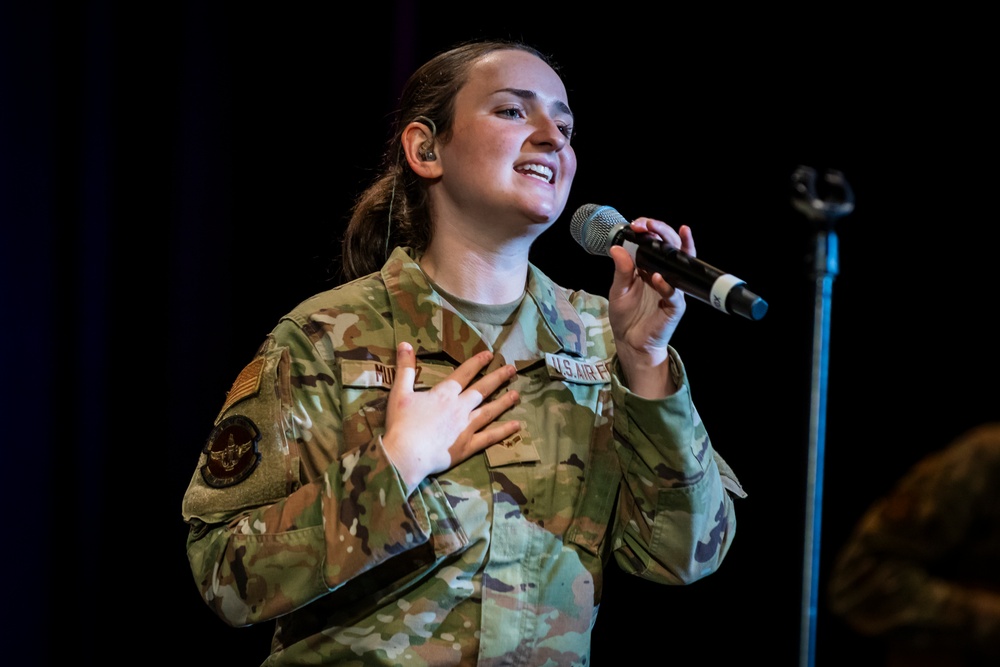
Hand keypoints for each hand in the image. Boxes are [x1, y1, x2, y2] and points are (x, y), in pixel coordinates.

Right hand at [382, 342, 520, 492]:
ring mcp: (466, 427)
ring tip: (517, 394)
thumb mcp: (399, 392)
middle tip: (512, 369)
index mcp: (444, 394)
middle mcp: (460, 407)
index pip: (464, 373)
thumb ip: (405, 368)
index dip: (477, 363)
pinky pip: (489, 437)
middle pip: (483, 389)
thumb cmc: (402, 424)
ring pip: (489, 411)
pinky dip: (503, 431)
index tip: (490, 354)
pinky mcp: (468, 446)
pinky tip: (516, 425)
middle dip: (498, 377)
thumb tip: (405, 343)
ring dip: (504, 402)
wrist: (407, 455)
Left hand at [607, 218, 694, 397]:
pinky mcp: (674, 307)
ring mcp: (672, 289)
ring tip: (659, 236)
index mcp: (651, 267)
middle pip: (672, 246)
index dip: (650, 229)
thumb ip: (621, 270)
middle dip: (662, 230)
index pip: (657, 242)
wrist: (630, 342)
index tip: (637, 223)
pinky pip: (674, 294)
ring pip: (681, 264)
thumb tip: (617, 248)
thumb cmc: (626, 316)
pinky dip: (666, 284)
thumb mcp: (618, 290)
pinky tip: (657, 277)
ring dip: (672, 248)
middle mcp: (665, 275)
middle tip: (648, 223)